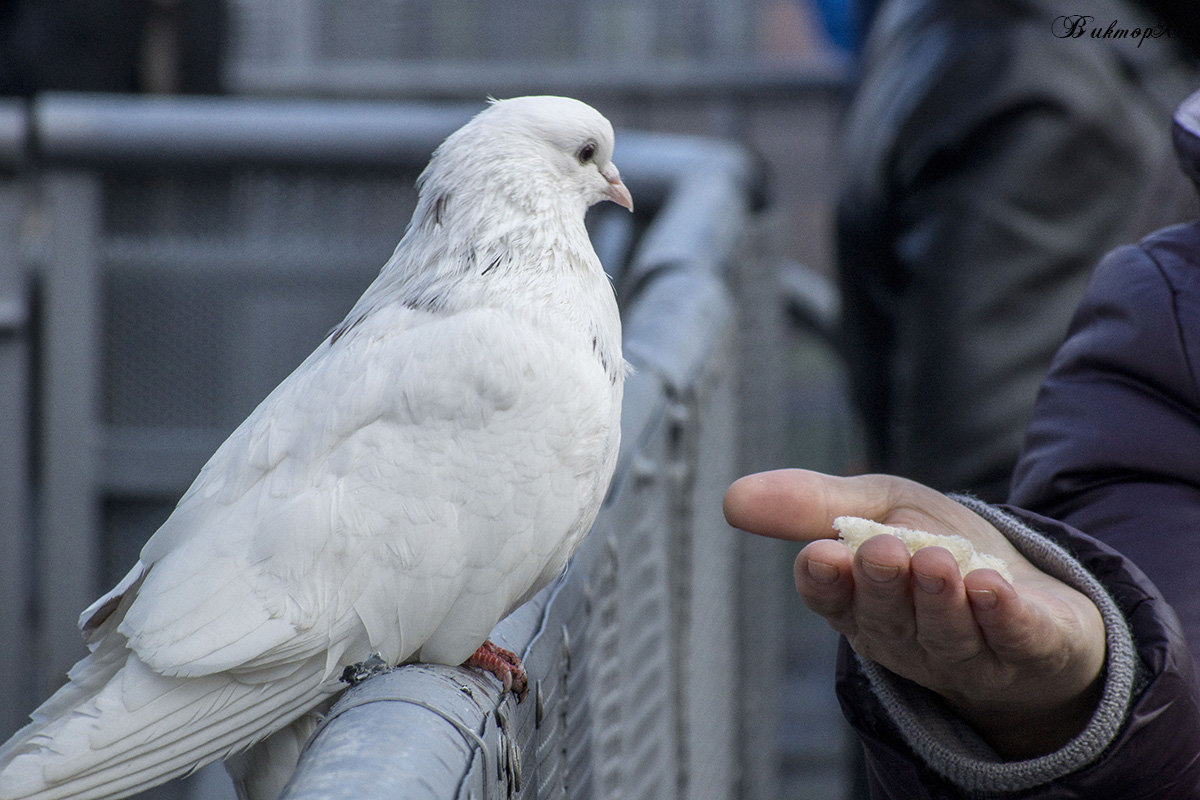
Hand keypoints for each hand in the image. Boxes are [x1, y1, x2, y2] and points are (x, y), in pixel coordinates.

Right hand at [723, 469, 1105, 758]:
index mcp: (859, 602)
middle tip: (883, 551)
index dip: (827, 582)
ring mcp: (967, 653)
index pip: (831, 598)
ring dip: (940, 600)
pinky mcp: (1029, 651)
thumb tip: (729, 498)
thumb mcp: (876, 508)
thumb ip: (811, 504)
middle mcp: (905, 636)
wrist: (1031, 592)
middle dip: (884, 586)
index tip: (823, 556)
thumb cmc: (937, 549)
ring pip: (945, 635)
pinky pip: (1012, 642)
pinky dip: (1003, 617)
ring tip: (938, 562)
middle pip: (887, 618)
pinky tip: (993, 588)